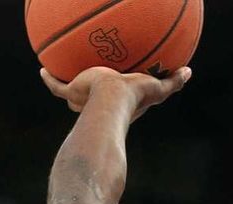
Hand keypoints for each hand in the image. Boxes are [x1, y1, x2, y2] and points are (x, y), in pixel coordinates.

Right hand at [40, 66, 191, 121]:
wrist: (113, 99)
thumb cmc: (137, 97)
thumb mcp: (158, 87)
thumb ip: (174, 82)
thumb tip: (190, 71)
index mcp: (117, 103)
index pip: (115, 101)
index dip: (116, 95)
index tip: (116, 89)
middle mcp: (98, 105)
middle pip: (91, 103)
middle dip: (90, 98)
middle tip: (90, 85)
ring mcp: (82, 100)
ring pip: (73, 97)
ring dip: (69, 88)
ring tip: (64, 76)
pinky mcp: (71, 92)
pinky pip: (55, 86)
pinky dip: (49, 78)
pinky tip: (42, 69)